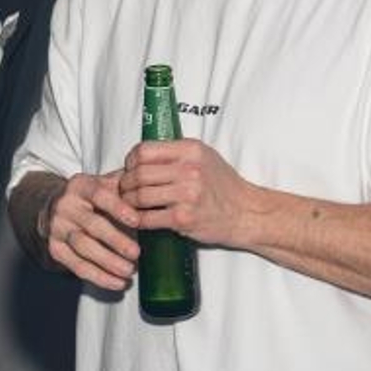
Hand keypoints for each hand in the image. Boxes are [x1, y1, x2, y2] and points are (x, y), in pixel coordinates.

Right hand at [42, 170, 140, 291]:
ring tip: (129, 271)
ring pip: (83, 247)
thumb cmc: (91, 197)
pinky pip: (77, 266)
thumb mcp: (105, 183)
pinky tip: (117, 282)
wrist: (55, 206)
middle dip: (115, 241)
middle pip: (92, 225)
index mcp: (81, 186)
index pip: (99, 194)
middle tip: (136, 253)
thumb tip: (154, 188)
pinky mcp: (55, 248)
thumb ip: (127, 184)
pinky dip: (98, 277)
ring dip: (108, 261)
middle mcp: (66, 205)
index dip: (118, 208)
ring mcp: (58, 228)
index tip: (137, 221)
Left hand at [119, 139, 257, 246]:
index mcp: (190, 150)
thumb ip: (175, 153)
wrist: (245, 213)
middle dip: (125, 184)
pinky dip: (138, 220)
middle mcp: (189, 170)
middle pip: (138, 173)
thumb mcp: (204, 157)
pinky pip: (148, 218)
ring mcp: (187, 195)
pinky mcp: (184, 218)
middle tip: (125, 190)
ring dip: (129, 203)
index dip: (130, 161)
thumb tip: (139, 157)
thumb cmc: (223, 185)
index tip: (129, 169)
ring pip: (140, 196)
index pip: (144, 150)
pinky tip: (139, 219)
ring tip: (131, 205)